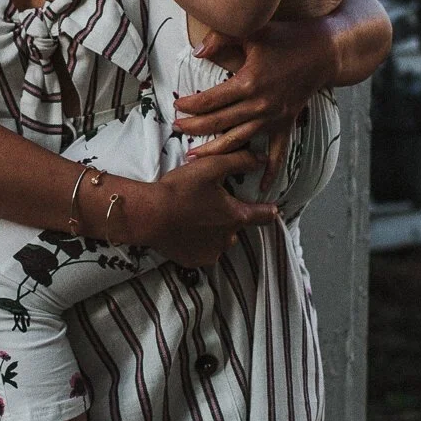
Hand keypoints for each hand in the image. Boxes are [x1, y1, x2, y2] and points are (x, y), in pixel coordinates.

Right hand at [136, 148, 278, 267]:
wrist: (148, 215)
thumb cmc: (179, 190)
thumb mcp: (211, 167)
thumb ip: (240, 161)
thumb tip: (263, 159)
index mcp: (236, 216)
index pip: (264, 215)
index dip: (268, 210)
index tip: (272, 209)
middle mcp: (228, 238)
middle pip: (237, 227)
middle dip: (229, 218)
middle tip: (210, 206)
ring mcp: (211, 253)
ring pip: (220, 241)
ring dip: (214, 232)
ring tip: (195, 218)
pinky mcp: (194, 262)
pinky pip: (204, 252)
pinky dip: (199, 243)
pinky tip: (187, 231)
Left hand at [173, 18, 336, 192]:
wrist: (324, 51)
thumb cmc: (287, 38)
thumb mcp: (253, 31)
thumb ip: (221, 39)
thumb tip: (196, 52)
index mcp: (248, 83)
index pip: (209, 100)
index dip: (189, 104)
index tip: (177, 105)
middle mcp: (260, 105)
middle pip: (218, 123)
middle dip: (194, 127)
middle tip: (176, 128)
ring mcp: (273, 118)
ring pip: (237, 141)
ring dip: (214, 150)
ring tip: (193, 156)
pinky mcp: (286, 124)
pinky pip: (277, 153)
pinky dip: (270, 171)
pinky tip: (262, 188)